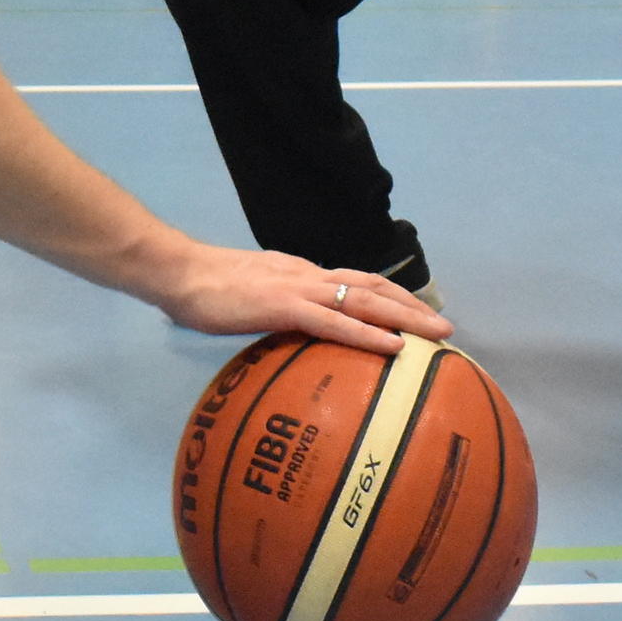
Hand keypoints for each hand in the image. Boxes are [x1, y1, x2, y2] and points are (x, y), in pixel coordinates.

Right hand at [146, 241, 452, 355]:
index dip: (389, 296)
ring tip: (437, 334)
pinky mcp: (284, 305)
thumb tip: (285, 337)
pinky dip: (369, 334)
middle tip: (446, 328)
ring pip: (365, 299)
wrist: (176, 272)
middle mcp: (307, 275)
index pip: (354, 281)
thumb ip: (269, 313)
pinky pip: (335, 322)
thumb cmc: (201, 291)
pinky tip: (394, 347)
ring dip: (406, 316)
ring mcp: (298, 287)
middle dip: (412, 306)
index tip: (417, 314)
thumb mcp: (246, 301)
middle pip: (372, 286)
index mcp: (299, 274)